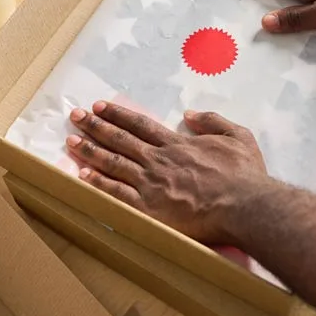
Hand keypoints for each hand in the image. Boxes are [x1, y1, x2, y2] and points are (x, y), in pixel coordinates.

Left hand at [66, 101, 268, 243]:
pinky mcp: (148, 209)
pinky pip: (116, 193)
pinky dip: (98, 183)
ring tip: (70, 141)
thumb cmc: (244, 174)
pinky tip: (82, 175)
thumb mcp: (238, 136)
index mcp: (178, 144)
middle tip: (75, 116)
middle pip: (120, 140)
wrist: (244, 205)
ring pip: (113, 163)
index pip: (140, 125)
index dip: (117, 114)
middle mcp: (159, 160)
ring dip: (90, 151)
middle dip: (95, 126)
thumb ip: (213, 121)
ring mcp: (151, 184)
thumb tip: (191, 114)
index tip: (100, 106)